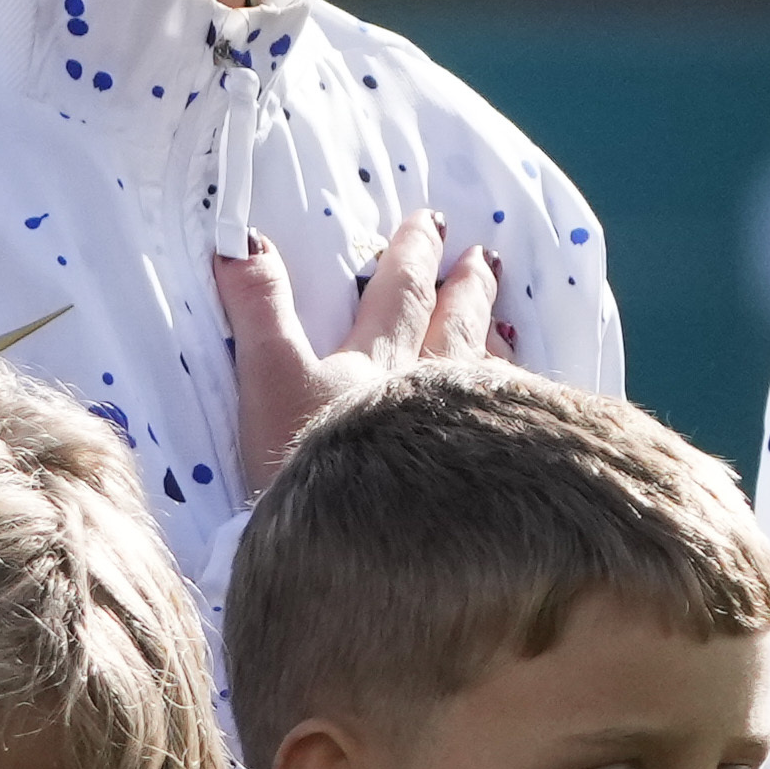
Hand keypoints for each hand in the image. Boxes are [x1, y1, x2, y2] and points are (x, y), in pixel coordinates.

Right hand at [213, 216, 504, 483]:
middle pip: (454, 327)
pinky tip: (531, 414)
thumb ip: (258, 311)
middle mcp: (433, 390)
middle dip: (467, 289)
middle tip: (485, 257)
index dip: (413, 254)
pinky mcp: (487, 483)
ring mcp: (466, 438)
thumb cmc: (318, 467)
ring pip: (490, 377)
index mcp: (380, 362)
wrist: (374, 547)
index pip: (400, 294)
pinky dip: (520, 411)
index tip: (433, 221)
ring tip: (508, 326)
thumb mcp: (272, 381)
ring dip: (495, 344)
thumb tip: (238, 239)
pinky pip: (515, 433)